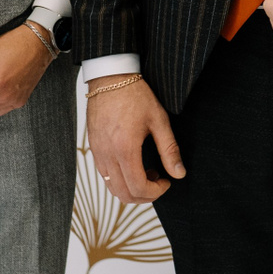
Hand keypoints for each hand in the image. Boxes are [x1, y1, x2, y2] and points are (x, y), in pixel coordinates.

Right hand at [87, 76, 184, 203]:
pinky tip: (133, 164)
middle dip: (144, 195)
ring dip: (131, 188)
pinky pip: (104, 175)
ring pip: (111, 187)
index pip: (138, 187)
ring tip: (147, 172)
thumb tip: (179, 174)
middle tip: (159, 181)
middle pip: (123, 194)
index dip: (156, 192)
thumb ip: (170, 150)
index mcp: (125, 149)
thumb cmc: (136, 95)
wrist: (110, 77)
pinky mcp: (93, 148)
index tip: (167, 181)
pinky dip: (119, 179)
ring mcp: (97, 152)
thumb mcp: (159, 120)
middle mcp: (107, 155)